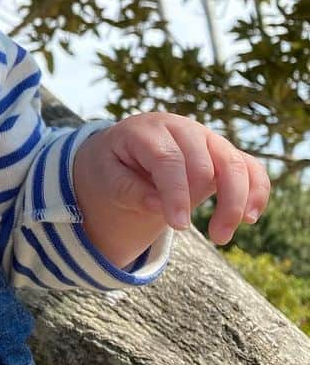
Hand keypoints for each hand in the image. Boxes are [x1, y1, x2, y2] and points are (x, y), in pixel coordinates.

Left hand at [73, 113, 269, 267]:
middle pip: (206, 163)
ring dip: (236, 202)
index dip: (175, 193)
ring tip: (222, 236)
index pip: (168, 159)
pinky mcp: (223, 152)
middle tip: (199, 236)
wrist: (125, 151)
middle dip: (203, 202)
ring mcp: (207, 138)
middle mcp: (182, 128)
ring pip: (235, 164)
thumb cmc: (114, 165)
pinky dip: (257, 191)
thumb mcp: (107, 177)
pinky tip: (250, 217)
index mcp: (148, 130)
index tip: (179, 226)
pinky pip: (250, 166)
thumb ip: (129, 190)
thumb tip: (158, 205)